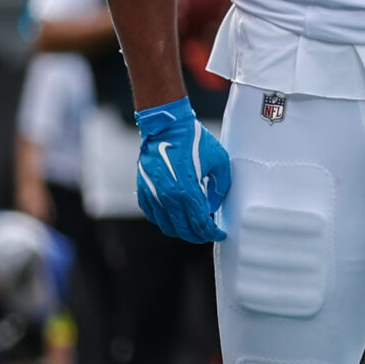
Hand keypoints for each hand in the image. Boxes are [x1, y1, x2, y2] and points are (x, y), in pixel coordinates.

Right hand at [135, 97, 231, 242]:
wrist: (166, 127)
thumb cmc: (193, 140)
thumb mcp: (218, 160)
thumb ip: (220, 185)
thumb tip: (215, 203)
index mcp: (187, 191)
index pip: (200, 224)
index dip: (212, 233)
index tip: (220, 233)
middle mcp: (168, 197)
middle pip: (184, 230)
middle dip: (199, 236)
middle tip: (208, 234)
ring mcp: (153, 195)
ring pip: (167, 227)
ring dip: (182, 231)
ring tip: (193, 228)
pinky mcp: (144, 191)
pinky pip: (154, 216)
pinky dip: (165, 221)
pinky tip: (175, 217)